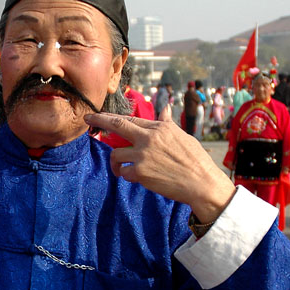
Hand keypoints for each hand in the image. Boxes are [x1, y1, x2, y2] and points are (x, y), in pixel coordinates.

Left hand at [85, 109, 235, 223]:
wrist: (201, 183)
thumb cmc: (194, 160)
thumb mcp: (182, 136)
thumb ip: (167, 123)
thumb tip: (165, 107)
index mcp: (159, 128)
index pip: (130, 119)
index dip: (111, 117)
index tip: (98, 115)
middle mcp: (149, 138)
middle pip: (117, 125)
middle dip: (99, 120)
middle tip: (87, 119)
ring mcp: (143, 154)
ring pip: (115, 154)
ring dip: (116, 163)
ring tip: (122, 169)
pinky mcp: (140, 172)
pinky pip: (124, 172)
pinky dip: (127, 176)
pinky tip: (138, 178)